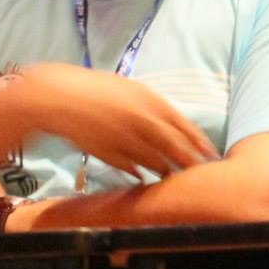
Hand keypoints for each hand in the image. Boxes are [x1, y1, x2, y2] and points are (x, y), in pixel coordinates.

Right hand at [8, 63, 217, 179]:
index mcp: (149, 100)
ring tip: (175, 177)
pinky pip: (133, 169)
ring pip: (156, 162)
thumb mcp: (129, 90)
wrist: (57, 97)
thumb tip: (174, 124)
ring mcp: (126, 139)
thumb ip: (152, 107)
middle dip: (190, 162)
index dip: (200, 142)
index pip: (184, 125)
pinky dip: (142, 174)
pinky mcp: (110, 154)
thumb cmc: (96, 90)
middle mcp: (141, 120)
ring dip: (167, 171)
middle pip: (175, 148)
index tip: (212, 154)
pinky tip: (146, 178)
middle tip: (201, 172)